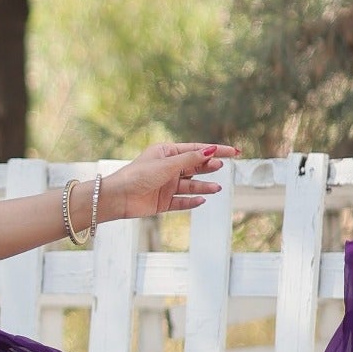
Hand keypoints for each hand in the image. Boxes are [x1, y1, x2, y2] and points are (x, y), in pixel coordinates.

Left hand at [101, 141, 237, 221]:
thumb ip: (190, 160)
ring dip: (203, 187)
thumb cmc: (138, 175)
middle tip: (221, 167)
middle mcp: (167, 168)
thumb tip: (211, 150)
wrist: (118, 198)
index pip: (196, 149)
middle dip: (209, 167)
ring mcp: (166, 185)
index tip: (234, 152)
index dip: (216, 150)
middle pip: (195, 167)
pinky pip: (182, 202)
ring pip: (190, 186)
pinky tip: (202, 201)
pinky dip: (191, 201)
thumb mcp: (167, 165)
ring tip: (217, 188)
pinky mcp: (163, 202)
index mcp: (166, 153)